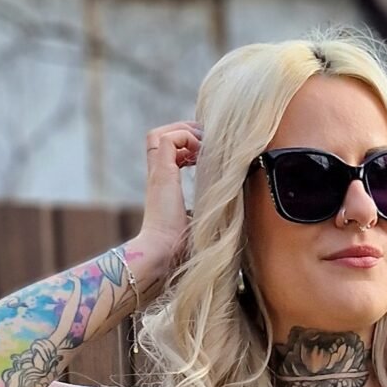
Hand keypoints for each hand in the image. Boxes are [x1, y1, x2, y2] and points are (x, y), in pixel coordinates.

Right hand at [138, 120, 202, 276]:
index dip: (186, 146)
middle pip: (159, 137)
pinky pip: (167, 139)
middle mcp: (158, 177)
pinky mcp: (161, 173)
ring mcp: (158, 174)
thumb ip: (206, 212)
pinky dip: (185, 138)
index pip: (168, 154)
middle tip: (206, 141)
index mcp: (164, 188)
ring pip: (159, 134)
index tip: (204, 154)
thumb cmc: (180, 249)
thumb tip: (227, 214)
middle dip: (185, 132)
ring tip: (202, 143)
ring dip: (183, 132)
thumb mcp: (198, 223)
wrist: (162, 254)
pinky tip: (199, 154)